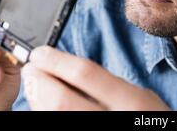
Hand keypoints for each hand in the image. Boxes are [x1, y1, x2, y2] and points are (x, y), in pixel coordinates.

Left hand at [22, 46, 170, 110]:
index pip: (85, 74)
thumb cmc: (146, 118)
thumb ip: (108, 84)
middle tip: (30, 68)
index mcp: (130, 101)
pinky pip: (56, 125)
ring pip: (54, 117)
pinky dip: (45, 112)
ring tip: (35, 85)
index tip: (41, 53)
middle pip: (61, 100)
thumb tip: (64, 68)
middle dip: (39, 81)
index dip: (56, 61)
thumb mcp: (138, 95)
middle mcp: (113, 120)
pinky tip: (45, 104)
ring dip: (37, 98)